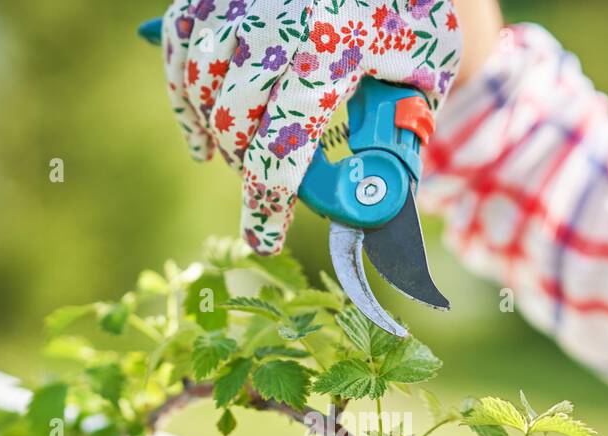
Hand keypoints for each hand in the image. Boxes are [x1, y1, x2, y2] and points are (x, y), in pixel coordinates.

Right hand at [160, 0, 462, 253]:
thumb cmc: (416, 17)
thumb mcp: (426, 78)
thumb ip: (399, 138)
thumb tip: (374, 208)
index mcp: (338, 47)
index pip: (282, 146)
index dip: (267, 204)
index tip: (262, 241)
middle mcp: (282, 18)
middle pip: (233, 118)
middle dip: (245, 166)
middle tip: (266, 188)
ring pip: (200, 81)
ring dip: (212, 131)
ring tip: (234, 157)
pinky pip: (180, 40)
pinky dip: (182, 89)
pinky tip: (200, 126)